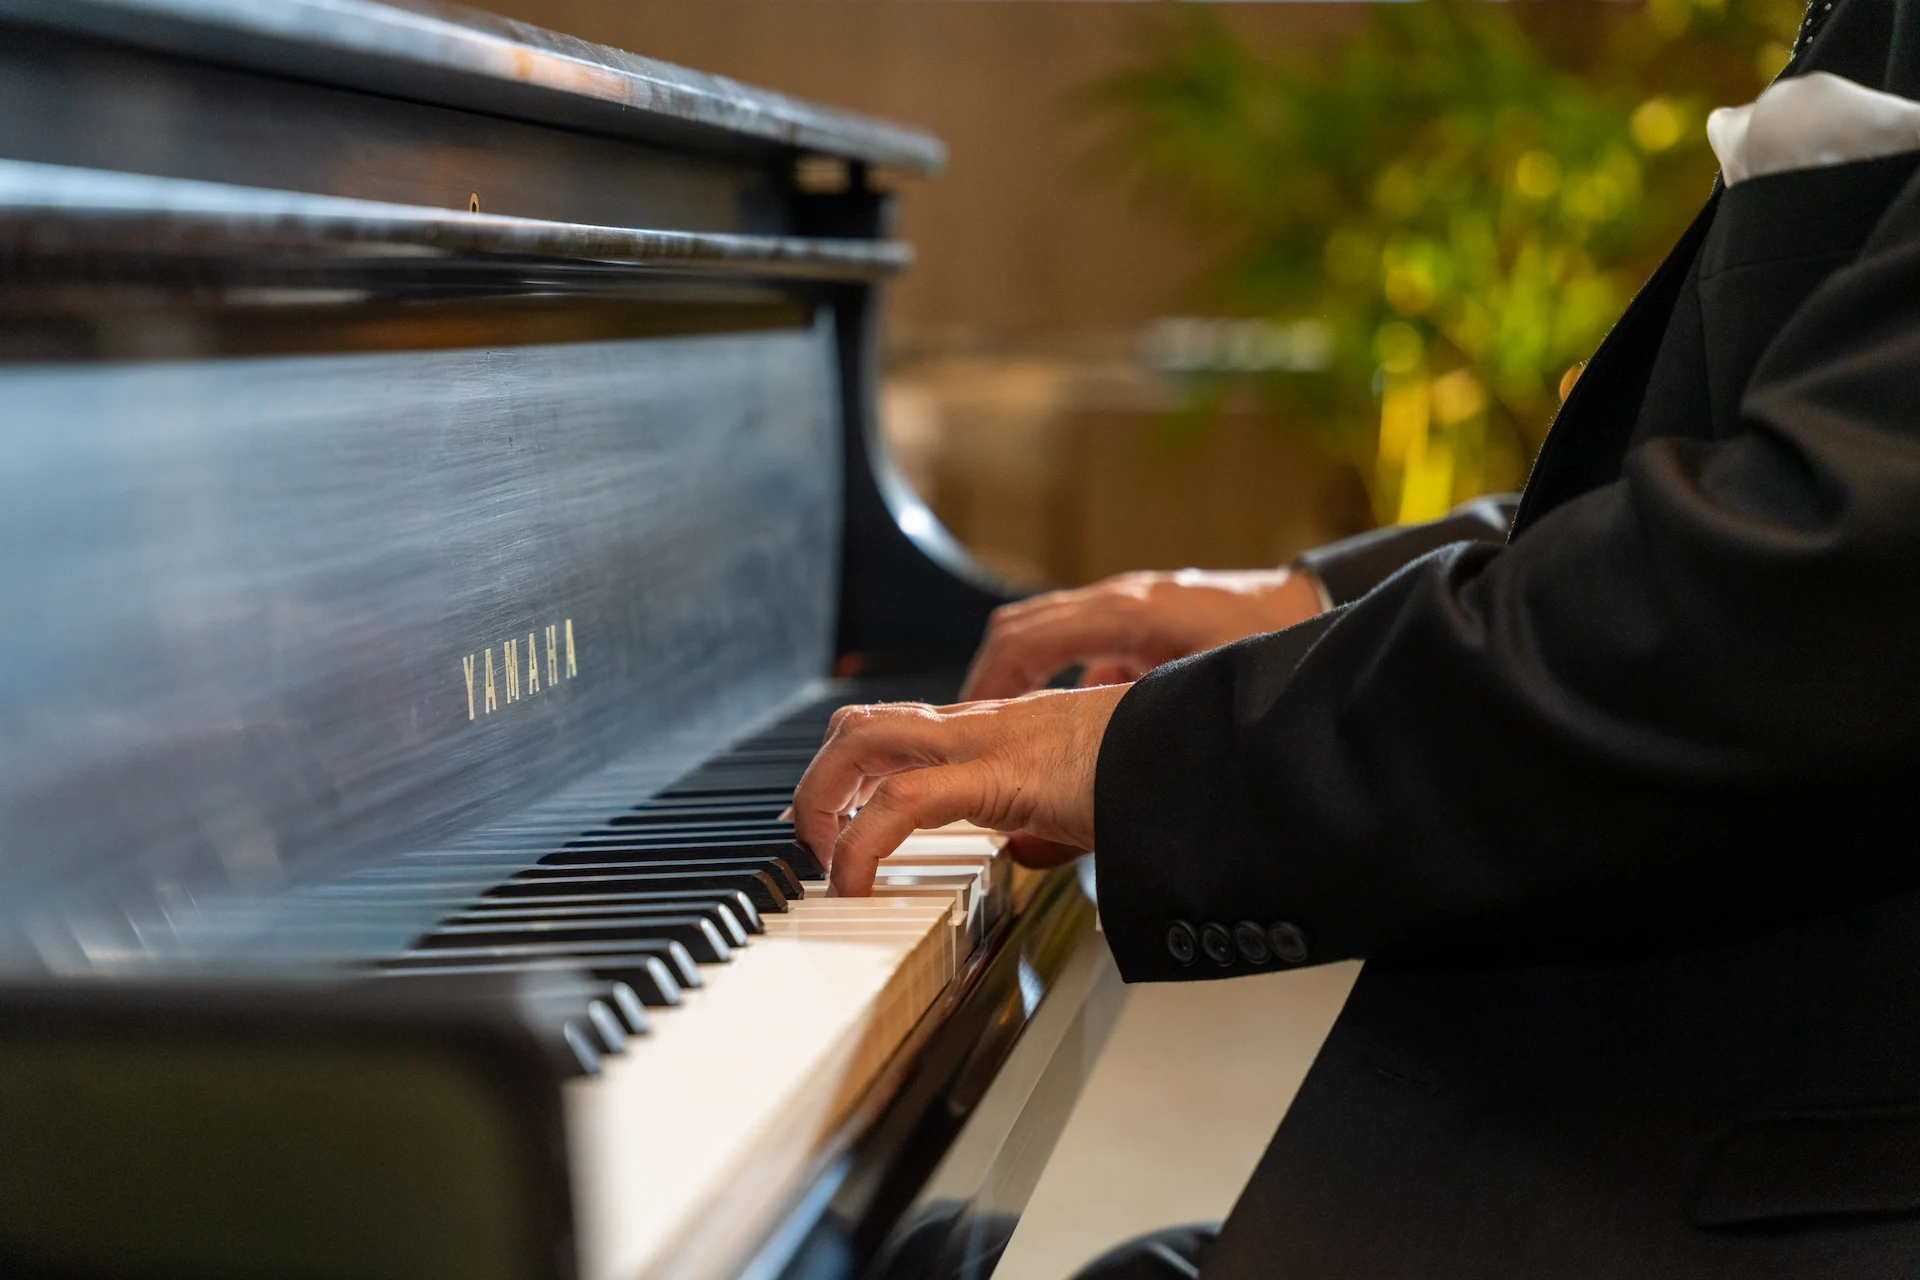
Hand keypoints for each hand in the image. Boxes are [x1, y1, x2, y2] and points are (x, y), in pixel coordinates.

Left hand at [790, 684, 1127, 894]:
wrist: (1204, 748)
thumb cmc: (1157, 767)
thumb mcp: (1083, 796)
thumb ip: (1045, 819)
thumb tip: (1026, 851)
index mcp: (994, 731)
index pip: (894, 730)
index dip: (846, 772)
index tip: (828, 823)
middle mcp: (979, 727)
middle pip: (857, 724)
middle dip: (815, 783)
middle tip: (813, 840)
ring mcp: (986, 743)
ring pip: (861, 740)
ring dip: (820, 800)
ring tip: (824, 860)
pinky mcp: (1000, 775)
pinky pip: (903, 801)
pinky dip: (861, 843)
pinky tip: (857, 883)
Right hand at [959, 567, 1323, 700]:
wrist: (1318, 605)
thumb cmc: (1274, 642)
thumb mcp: (1202, 694)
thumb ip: (1142, 734)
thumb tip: (1100, 770)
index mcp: (1127, 613)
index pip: (1024, 640)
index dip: (985, 685)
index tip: (967, 725)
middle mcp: (1119, 600)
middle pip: (1018, 629)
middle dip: (985, 682)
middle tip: (967, 731)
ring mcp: (1129, 605)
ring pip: (1045, 632)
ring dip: (1019, 680)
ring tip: (1011, 733)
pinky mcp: (1144, 621)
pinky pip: (1082, 642)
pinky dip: (1063, 678)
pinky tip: (1077, 723)